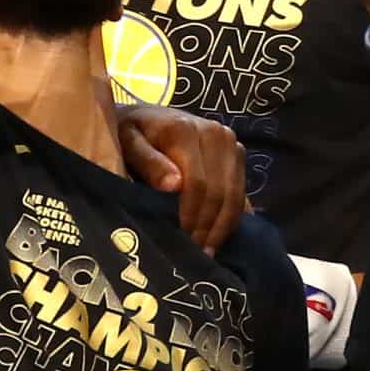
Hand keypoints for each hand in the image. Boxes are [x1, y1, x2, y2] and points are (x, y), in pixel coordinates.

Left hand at [117, 106, 247, 253]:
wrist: (145, 117)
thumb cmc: (128, 134)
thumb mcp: (127, 144)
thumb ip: (148, 162)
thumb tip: (174, 186)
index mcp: (184, 129)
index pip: (197, 184)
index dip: (191, 217)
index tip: (181, 242)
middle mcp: (215, 132)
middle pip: (219, 191)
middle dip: (207, 227)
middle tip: (193, 253)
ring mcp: (230, 141)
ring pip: (234, 194)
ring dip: (222, 227)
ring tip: (206, 251)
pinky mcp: (237, 150)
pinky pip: (241, 190)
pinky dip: (232, 216)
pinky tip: (218, 236)